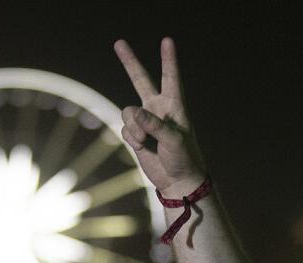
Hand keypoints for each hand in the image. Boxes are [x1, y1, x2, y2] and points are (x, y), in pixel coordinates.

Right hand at [114, 38, 206, 197]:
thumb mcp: (174, 140)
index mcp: (175, 106)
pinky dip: (132, 139)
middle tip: (118, 42)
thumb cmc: (184, 158)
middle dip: (129, 62)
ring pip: (128, 112)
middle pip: (141, 79)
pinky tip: (143, 148)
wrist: (177, 181)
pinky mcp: (135, 134)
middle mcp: (158, 108)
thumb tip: (134, 112)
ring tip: (146, 142)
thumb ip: (155, 124)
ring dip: (134, 127)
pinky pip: (125, 129)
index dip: (169, 60)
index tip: (167, 41)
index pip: (171, 78)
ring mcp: (145, 121)